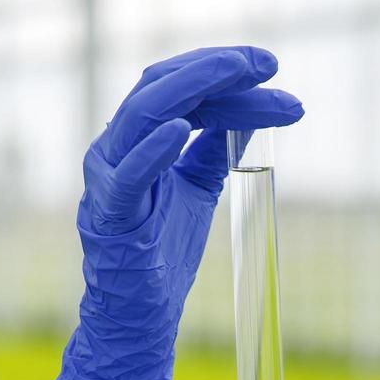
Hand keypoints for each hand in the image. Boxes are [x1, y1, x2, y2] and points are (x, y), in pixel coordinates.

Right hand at [49, 45, 304, 379]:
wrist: (139, 315)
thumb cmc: (162, 252)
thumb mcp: (196, 190)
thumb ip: (211, 151)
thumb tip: (245, 118)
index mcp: (136, 138)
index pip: (179, 87)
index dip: (222, 70)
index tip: (271, 66)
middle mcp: (116, 147)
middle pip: (161, 86)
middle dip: (216, 68)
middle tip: (268, 64)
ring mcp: (108, 178)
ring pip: (144, 114)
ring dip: (197, 89)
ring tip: (241, 75)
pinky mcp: (111, 215)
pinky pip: (128, 175)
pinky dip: (154, 150)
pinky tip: (186, 129)